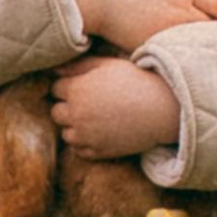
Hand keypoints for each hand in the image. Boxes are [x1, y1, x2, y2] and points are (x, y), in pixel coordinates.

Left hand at [51, 57, 182, 159]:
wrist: (162, 109)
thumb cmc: (136, 81)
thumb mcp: (107, 65)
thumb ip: (78, 66)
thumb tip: (54, 70)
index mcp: (76, 90)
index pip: (55, 89)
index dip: (68, 86)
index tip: (82, 86)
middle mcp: (76, 114)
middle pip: (56, 112)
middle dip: (67, 107)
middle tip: (87, 103)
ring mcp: (86, 136)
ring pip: (66, 133)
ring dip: (74, 126)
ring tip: (94, 119)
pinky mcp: (97, 151)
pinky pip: (79, 150)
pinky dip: (84, 143)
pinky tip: (99, 132)